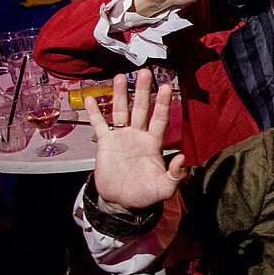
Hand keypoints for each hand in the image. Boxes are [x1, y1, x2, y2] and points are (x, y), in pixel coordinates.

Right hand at [87, 70, 186, 209]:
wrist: (121, 202)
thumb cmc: (145, 194)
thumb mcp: (164, 188)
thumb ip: (175, 175)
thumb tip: (182, 159)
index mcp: (153, 143)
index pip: (160, 119)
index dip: (163, 103)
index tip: (166, 86)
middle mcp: (138, 136)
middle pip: (141, 108)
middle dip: (143, 90)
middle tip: (144, 72)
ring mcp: (121, 138)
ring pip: (121, 111)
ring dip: (120, 95)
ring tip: (119, 76)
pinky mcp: (105, 144)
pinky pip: (99, 124)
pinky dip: (94, 112)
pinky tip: (90, 98)